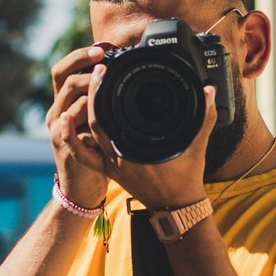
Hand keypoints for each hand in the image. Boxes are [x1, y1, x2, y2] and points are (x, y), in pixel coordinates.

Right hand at [46, 45, 109, 207]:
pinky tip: (91, 112)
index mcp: (67, 102)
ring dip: (85, 90)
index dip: (80, 55)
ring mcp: (57, 129)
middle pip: (62, 76)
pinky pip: (67, 130)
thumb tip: (131, 81)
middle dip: (82, 64)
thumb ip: (108, 103)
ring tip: (102, 82)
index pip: (65, 69)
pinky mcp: (63, 147)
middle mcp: (58, 111)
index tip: (101, 48)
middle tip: (103, 59)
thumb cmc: (97, 154)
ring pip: (66, 100)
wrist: (83, 186)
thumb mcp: (102, 123)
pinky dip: (77, 119)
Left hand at [86, 64, 217, 208]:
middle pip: (92, 120)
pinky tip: (67, 120)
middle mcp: (119, 158)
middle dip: (91, 92)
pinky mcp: (109, 170)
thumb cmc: (186, 178)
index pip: (106, 114)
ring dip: (80, 111)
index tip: (102, 69)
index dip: (100, 89)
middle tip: (96, 71)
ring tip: (83, 88)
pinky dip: (72, 139)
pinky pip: (84, 154)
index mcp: (136, 150)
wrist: (177, 207)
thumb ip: (204, 116)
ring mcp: (111, 165)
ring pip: (84, 135)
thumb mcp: (197, 145)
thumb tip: (208, 91)